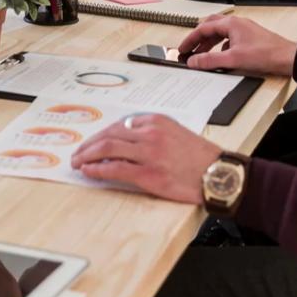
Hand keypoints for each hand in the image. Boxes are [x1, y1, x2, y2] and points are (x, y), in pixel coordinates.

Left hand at [70, 114, 219, 203]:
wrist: (220, 174)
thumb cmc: (201, 158)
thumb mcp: (176, 134)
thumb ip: (152, 133)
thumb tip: (126, 142)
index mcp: (156, 121)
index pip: (119, 125)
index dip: (101, 134)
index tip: (91, 142)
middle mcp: (150, 133)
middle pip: (109, 135)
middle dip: (88, 144)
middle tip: (77, 153)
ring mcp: (149, 153)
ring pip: (108, 149)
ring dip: (87, 155)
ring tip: (77, 162)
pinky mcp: (149, 174)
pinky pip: (115, 169)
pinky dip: (98, 169)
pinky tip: (89, 172)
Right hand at [177, 14, 296, 74]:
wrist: (287, 58)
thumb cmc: (267, 54)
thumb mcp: (233, 59)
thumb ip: (210, 60)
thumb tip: (194, 61)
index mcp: (231, 24)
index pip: (203, 28)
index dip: (190, 39)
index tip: (183, 49)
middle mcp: (237, 24)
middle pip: (210, 27)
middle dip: (198, 39)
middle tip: (190, 50)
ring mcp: (244, 30)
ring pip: (220, 33)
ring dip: (209, 43)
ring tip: (202, 55)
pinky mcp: (249, 38)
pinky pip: (229, 39)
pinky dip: (221, 47)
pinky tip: (221, 57)